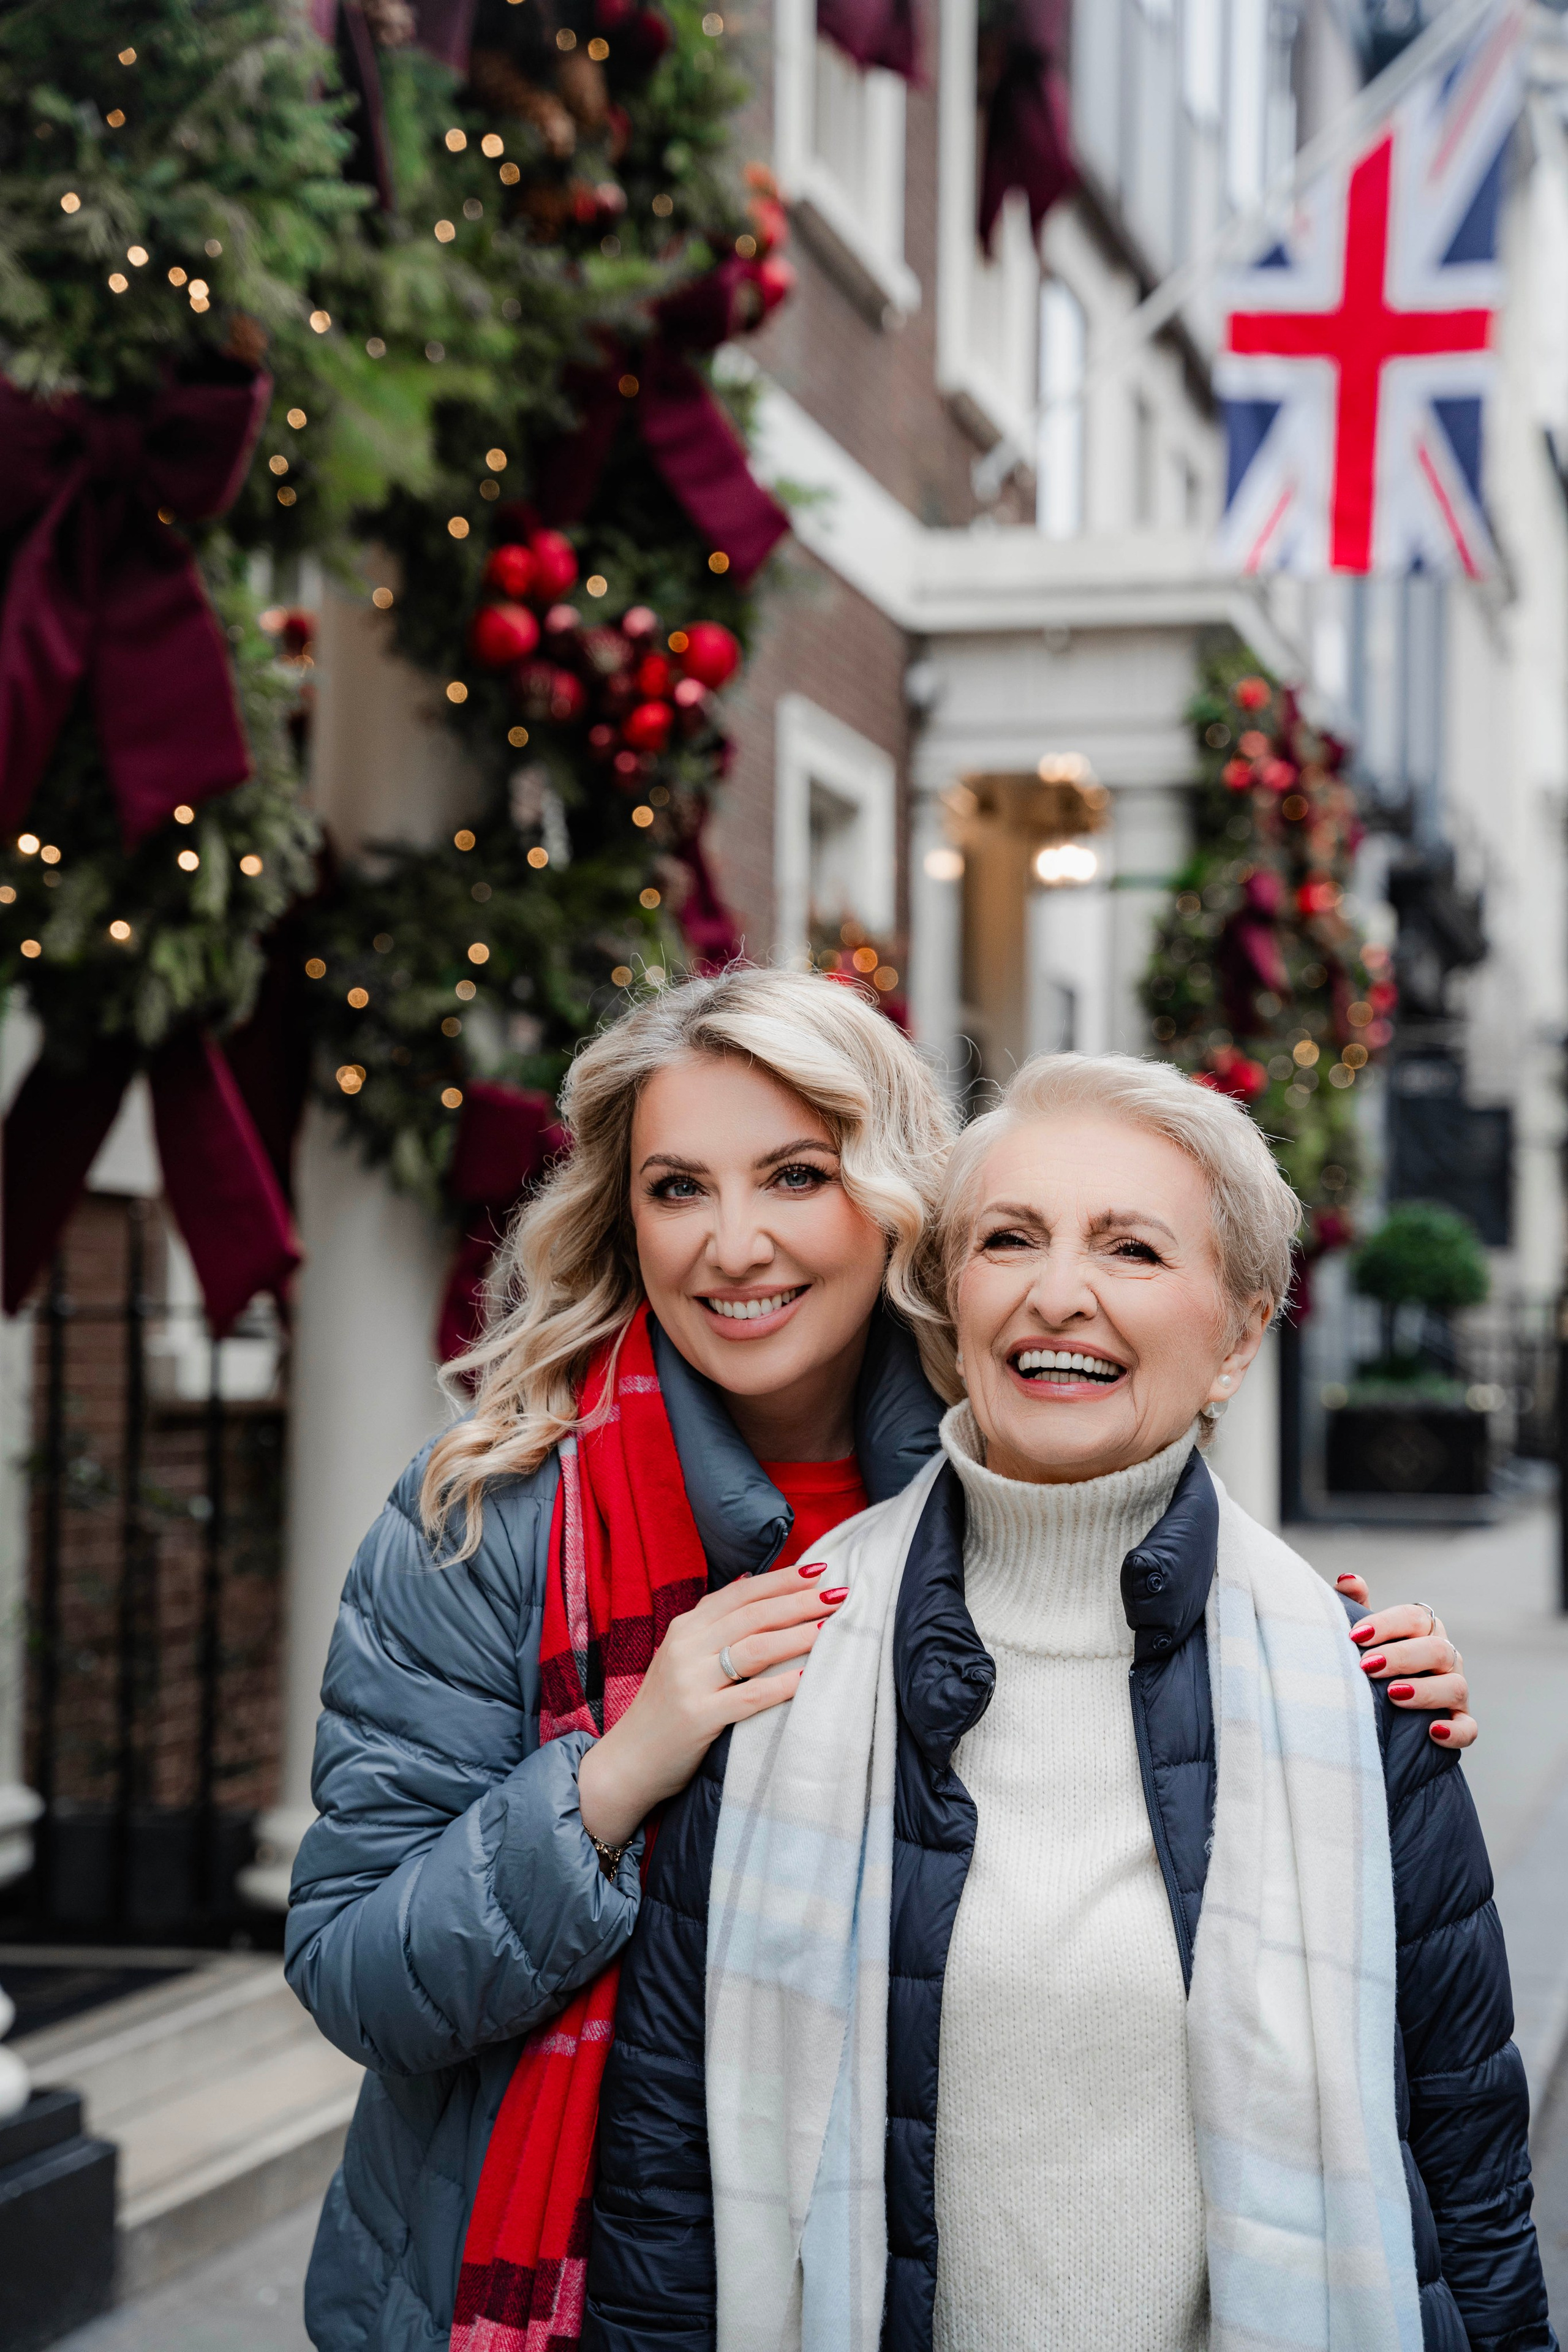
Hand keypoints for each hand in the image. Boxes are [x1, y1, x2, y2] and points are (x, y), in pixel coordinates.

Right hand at [577, 1559, 846, 1848]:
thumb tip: (750, 1577)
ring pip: (754, 1649)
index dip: (783, 1579)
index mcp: (686, 1627)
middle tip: (840, 1595)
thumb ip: (714, 1619)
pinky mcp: (697, 1718)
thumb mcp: (681, 1654)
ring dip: (798, 1635)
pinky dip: (780, 1685)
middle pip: (753, 1615)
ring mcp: (690, 1681)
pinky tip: (807, 1678)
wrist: (627, 1761)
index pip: (742, 1593)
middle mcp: (686, 1647)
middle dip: (800, 1602)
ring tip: (832, 1628)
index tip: (821, 1570)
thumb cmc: (665, 1707)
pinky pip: (747, 1697)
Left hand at [1335, 1575, 1474, 1747]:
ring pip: (1455, 1686)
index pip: (1415, 1617)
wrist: (1379, 1712)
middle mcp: (1444, 1658)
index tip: (1355, 1635)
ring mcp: (1455, 1692)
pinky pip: (1468, 1729)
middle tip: (1367, 1666)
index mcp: (1423, 1631)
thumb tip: (1348, 1580)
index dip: (1387, 1624)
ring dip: (1425, 1691)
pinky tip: (1432, 1732)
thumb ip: (1353, 1606)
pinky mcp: (1459, 1724)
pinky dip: (1454, 1731)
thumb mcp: (1360, 1636)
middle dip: (1401, 1656)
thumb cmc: (1369, 1663)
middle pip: (1437, 1649)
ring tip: (1394, 1695)